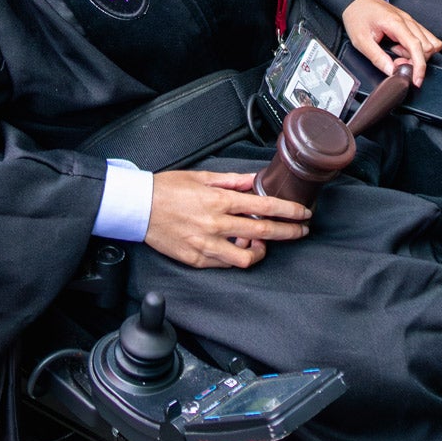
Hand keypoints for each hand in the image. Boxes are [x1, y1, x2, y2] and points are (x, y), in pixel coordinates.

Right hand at [143, 170, 309, 269]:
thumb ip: (231, 181)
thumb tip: (253, 181)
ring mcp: (206, 245)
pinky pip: (225, 264)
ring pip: (246, 258)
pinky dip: (236, 257)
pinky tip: (238, 248)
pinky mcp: (196, 259)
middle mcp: (216, 224)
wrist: (138, 207)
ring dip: (261, 251)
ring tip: (263, 244)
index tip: (302, 213)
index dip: (288, 212)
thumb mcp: (201, 177)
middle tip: (301, 231)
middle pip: (262, 233)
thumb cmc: (166, 189)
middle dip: (288, 232)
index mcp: (219, 201)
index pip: (264, 207)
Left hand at [340, 0, 439, 85]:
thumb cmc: (357, 15)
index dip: (419, 66)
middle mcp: (407, 21)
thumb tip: (392, 72)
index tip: (416, 79)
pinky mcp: (409, 23)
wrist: (356, 0)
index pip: (417, 47)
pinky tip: (402, 48)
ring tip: (398, 54)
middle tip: (397, 62)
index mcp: (396, 23)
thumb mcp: (361, 40)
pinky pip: (424, 38)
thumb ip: (378, 58)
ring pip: (429, 43)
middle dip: (415, 61)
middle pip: (427, 47)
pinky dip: (417, 48)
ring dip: (417, 55)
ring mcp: (410, 21)